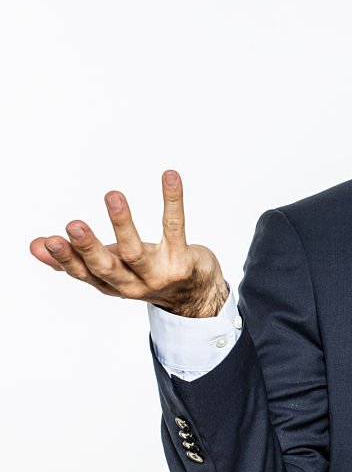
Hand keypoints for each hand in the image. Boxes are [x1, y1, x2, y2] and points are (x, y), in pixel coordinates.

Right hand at [29, 170, 227, 317]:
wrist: (197, 295)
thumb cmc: (147, 275)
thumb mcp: (111, 271)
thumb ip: (76, 259)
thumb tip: (35, 245)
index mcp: (110, 285)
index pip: (83, 273)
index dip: (65, 259)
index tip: (46, 241)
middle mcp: (133, 284)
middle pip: (107, 267)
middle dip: (89, 247)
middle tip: (73, 225)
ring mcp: (159, 274)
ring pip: (137, 250)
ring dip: (123, 223)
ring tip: (112, 195)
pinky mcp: (183, 261)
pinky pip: (176, 227)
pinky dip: (172, 200)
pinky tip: (169, 176)